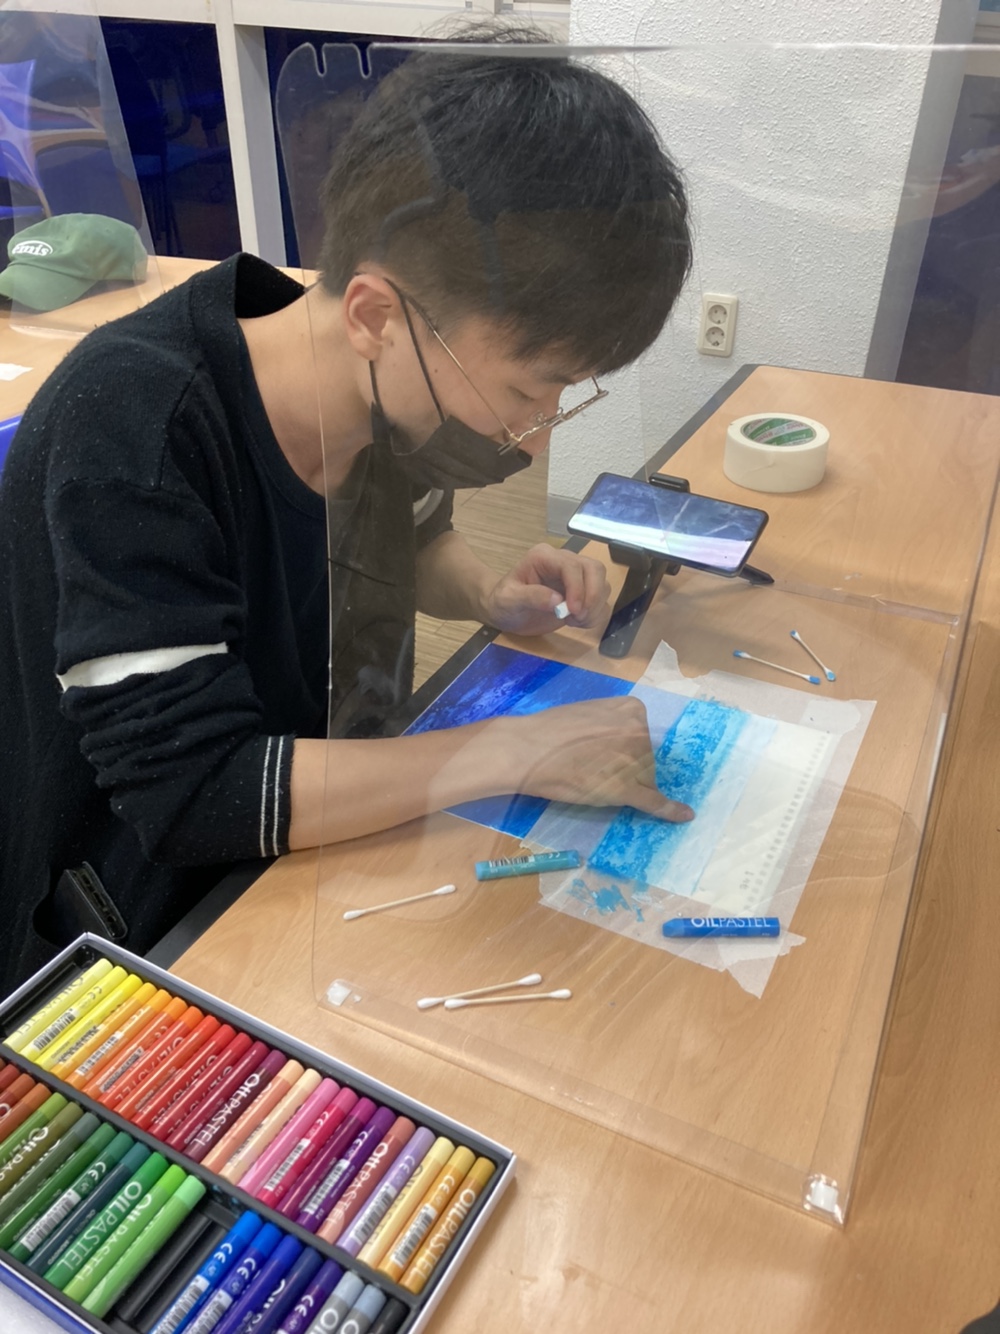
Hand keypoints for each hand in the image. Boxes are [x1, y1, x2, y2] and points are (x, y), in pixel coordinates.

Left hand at [481, 544, 610, 635]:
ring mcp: (575, 577)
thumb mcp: (508, 600)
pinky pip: (600, 600)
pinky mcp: (581, 593)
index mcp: (544, 557)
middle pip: (594, 569)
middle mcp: (563, 562)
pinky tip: (577, 623)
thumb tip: (558, 601)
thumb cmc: (502, 603)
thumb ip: (531, 597)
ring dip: (594, 607)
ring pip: (602, 583)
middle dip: (592, 595)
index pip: (572, 565)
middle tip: (578, 617)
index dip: (577, 587)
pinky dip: (595, 614)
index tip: (572, 611)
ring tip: (573, 621)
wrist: (504, 613)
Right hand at [492, 696, 693, 821]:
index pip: (642, 736)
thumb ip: (613, 725)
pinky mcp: (627, 789)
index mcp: (633, 709)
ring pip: (644, 781)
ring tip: (588, 778)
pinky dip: (669, 811)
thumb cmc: (550, 730)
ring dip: (624, 785)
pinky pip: (652, 802)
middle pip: (645, 759)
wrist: (527, 749)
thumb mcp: (590, 713)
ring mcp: (635, 760)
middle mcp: (640, 731)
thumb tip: (623, 746)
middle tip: (587, 765)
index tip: (600, 750)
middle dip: (623, 768)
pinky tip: (683, 815)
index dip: (622, 749)